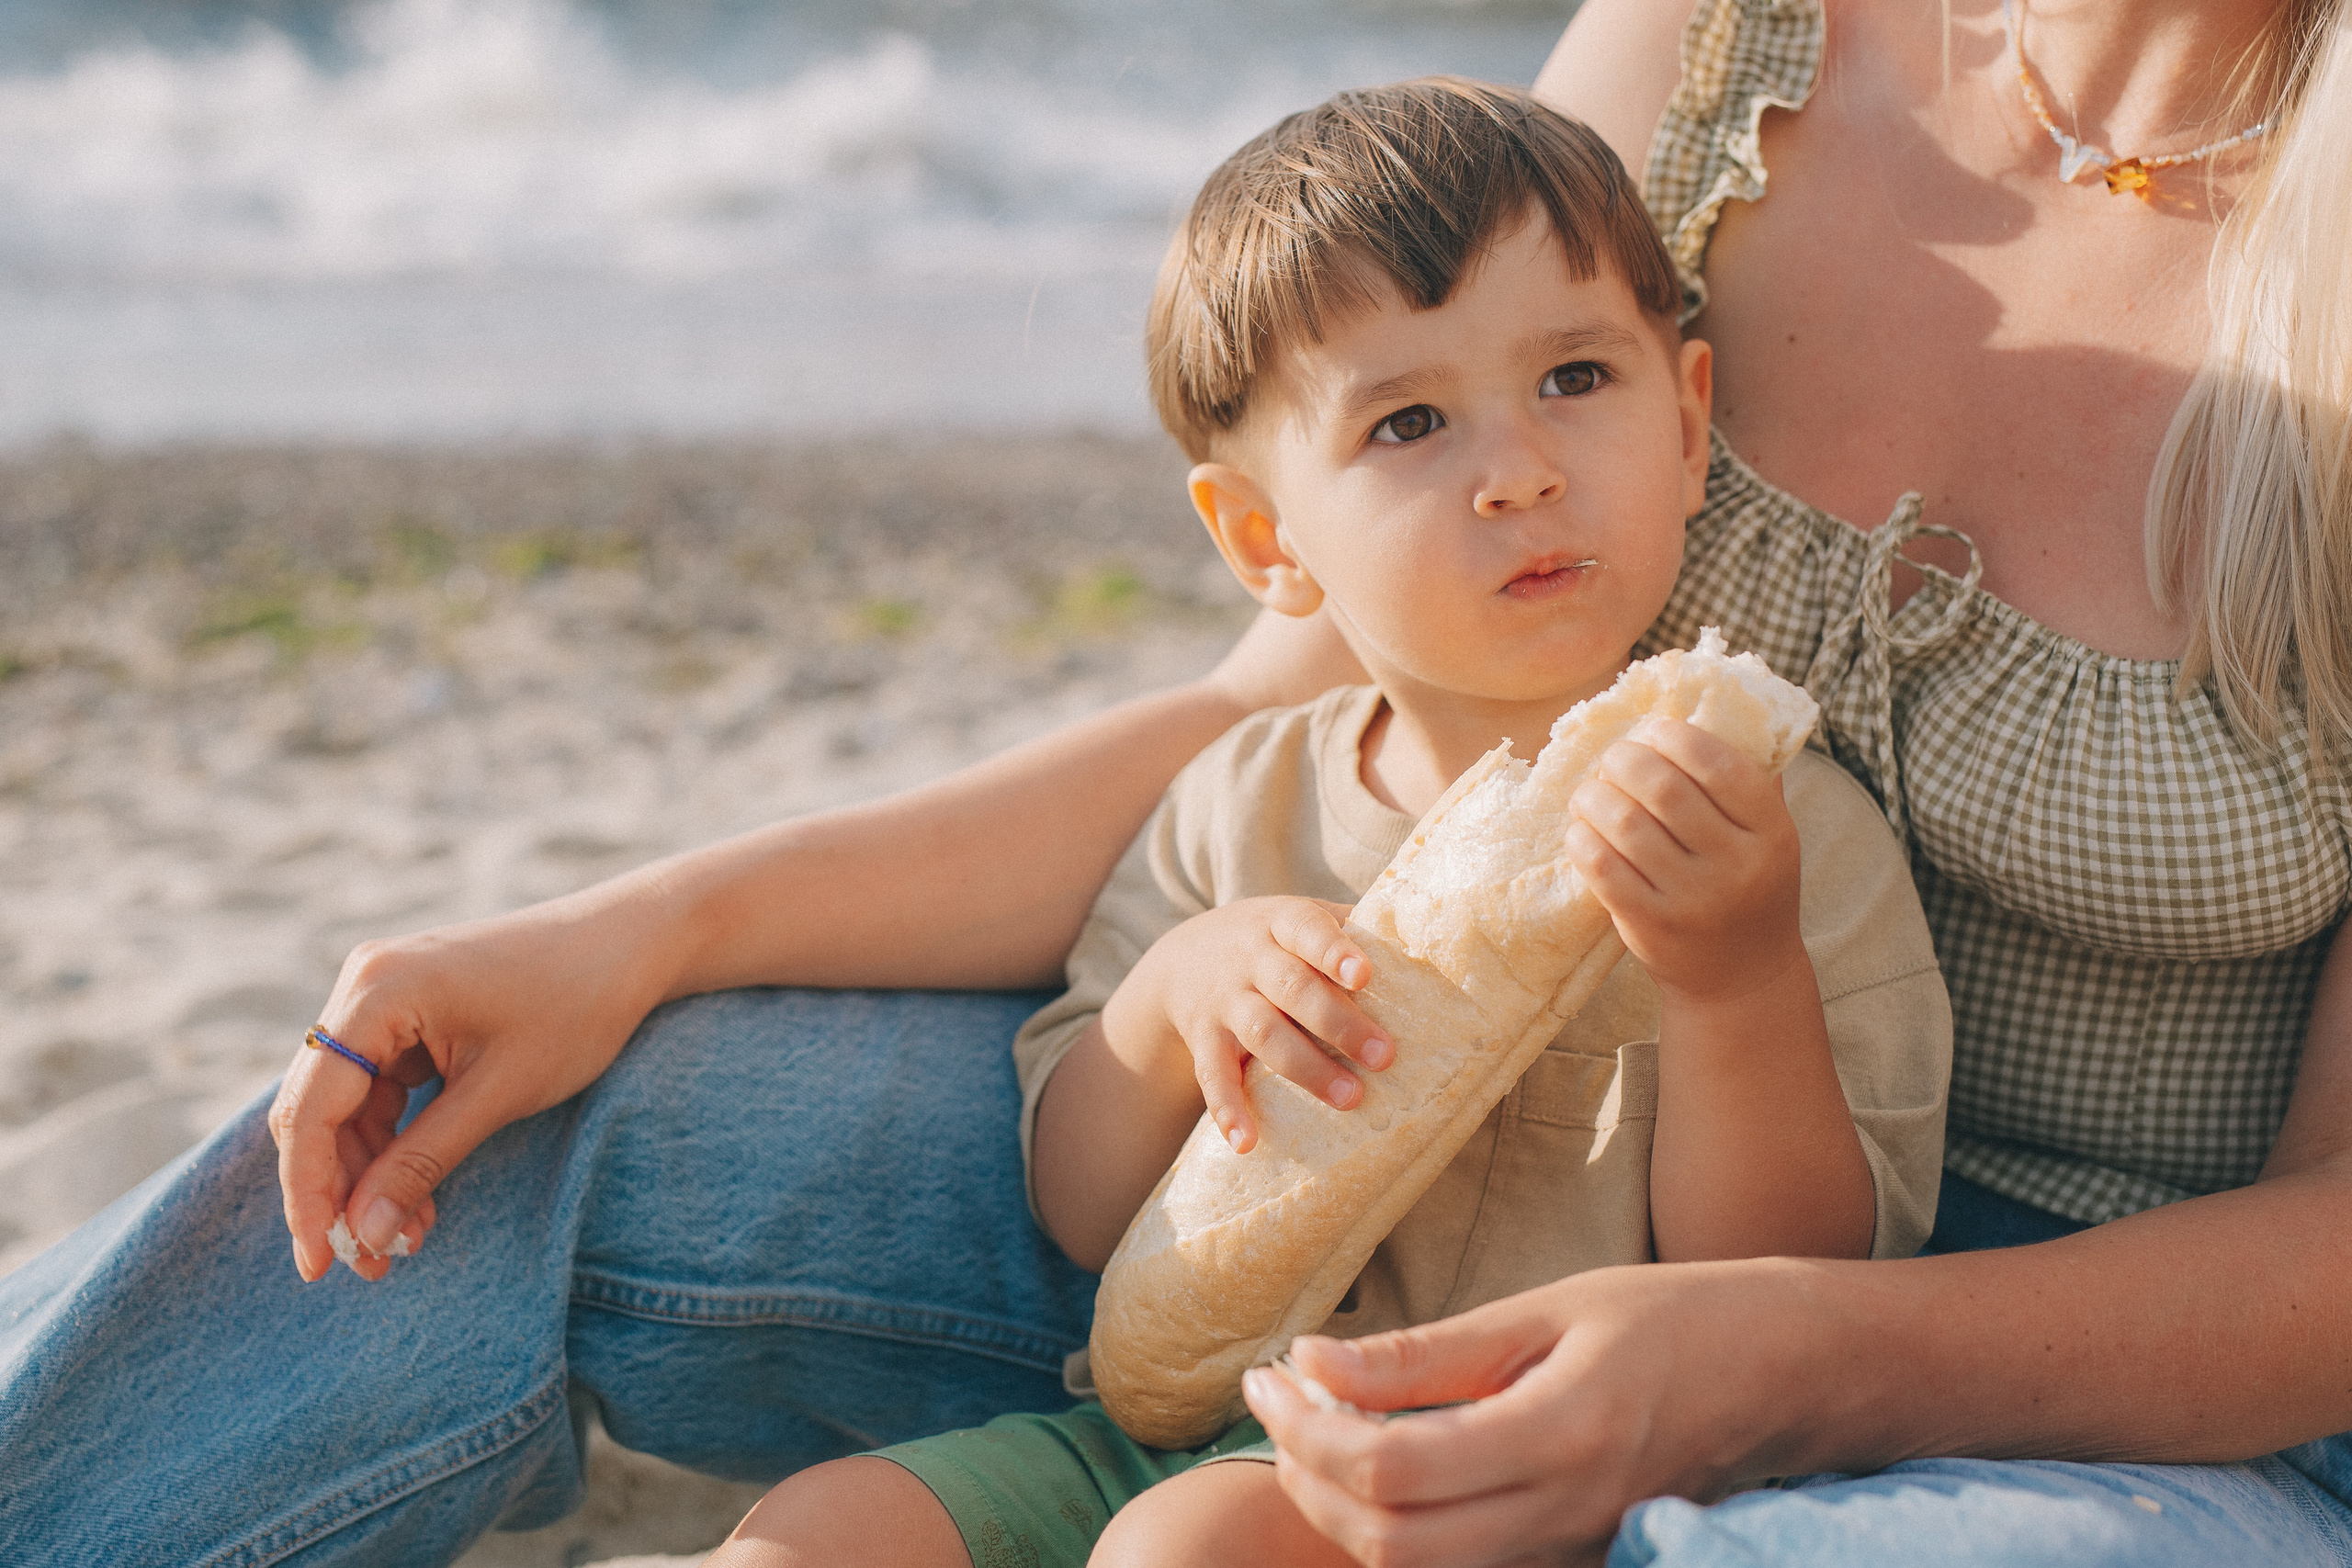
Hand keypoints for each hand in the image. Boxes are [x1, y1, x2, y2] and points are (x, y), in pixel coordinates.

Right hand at [269, 891, 670, 1282]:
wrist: (631, 944)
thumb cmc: (576, 1006)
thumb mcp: (499, 1093)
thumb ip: (423, 1162)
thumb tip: (361, 1234)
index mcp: (377, 990)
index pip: (312, 1108)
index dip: (309, 1192)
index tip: (318, 1264)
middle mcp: (365, 985)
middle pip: (318, 1108)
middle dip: (338, 1191)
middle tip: (366, 1265)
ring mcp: (385, 997)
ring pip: (348, 1107)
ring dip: (370, 1174)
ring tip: (406, 1240)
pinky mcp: (409, 1013)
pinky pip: (380, 1089)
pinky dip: (395, 1143)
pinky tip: (417, 1198)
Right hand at [1107, 896, 1392, 1152]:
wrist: (1182, 958)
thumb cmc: (1272, 942)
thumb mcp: (1301, 919)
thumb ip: (1353, 927)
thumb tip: (1427, 935)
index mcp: (1282, 923)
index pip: (1307, 929)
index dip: (1334, 951)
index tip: (1364, 976)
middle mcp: (1249, 958)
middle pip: (1292, 987)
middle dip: (1338, 1023)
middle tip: (1384, 1057)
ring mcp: (1224, 1000)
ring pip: (1262, 1032)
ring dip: (1306, 1068)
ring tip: (1349, 1097)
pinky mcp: (1203, 1038)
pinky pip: (1212, 1076)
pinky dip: (1228, 1110)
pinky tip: (1247, 1142)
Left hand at [1242, 1262, 1828, 1567]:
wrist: (1788, 1375)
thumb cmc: (1673, 1320)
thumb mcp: (1547, 1310)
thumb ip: (1426, 1352)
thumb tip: (1311, 1361)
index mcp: (1561, 1436)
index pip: (1393, 1471)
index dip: (1309, 1428)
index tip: (1273, 1370)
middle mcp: (1564, 1516)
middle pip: (1388, 1543)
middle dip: (1306, 1476)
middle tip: (1277, 1400)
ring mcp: (1571, 1552)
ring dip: (1341, 1507)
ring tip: (1313, 1425)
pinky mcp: (1572, 1562)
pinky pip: (1459, 1567)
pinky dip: (1394, 1525)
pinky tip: (1377, 1459)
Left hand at [1564, 719, 1804, 1003]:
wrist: (1743, 978)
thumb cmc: (1748, 887)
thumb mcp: (1768, 835)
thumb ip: (1747, 778)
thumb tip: (1704, 701)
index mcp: (1771, 830)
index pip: (1718, 763)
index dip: (1674, 736)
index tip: (1653, 731)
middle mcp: (1737, 865)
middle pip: (1662, 787)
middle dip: (1625, 759)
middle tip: (1613, 759)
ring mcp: (1693, 899)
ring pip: (1625, 824)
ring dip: (1595, 796)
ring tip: (1591, 792)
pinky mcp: (1652, 926)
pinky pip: (1602, 868)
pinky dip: (1583, 839)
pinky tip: (1582, 830)